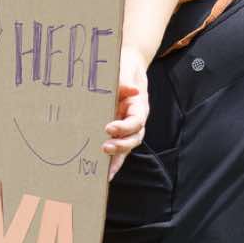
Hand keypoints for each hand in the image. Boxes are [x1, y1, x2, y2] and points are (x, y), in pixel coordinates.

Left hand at [103, 48, 149, 177]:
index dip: (124, 127)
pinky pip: (119, 149)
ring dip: (117, 159)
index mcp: (139, 106)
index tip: (109, 128)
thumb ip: (124, 81)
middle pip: (134, 138)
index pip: (136, 121)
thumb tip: (129, 89)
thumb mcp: (124, 71)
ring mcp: (129, 128)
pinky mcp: (119, 132)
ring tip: (105, 172)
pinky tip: (104, 174)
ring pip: (127, 147)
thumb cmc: (124, 69)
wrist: (127, 67)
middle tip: (104, 148)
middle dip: (120, 146)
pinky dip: (113, 162)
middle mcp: (136, 120)